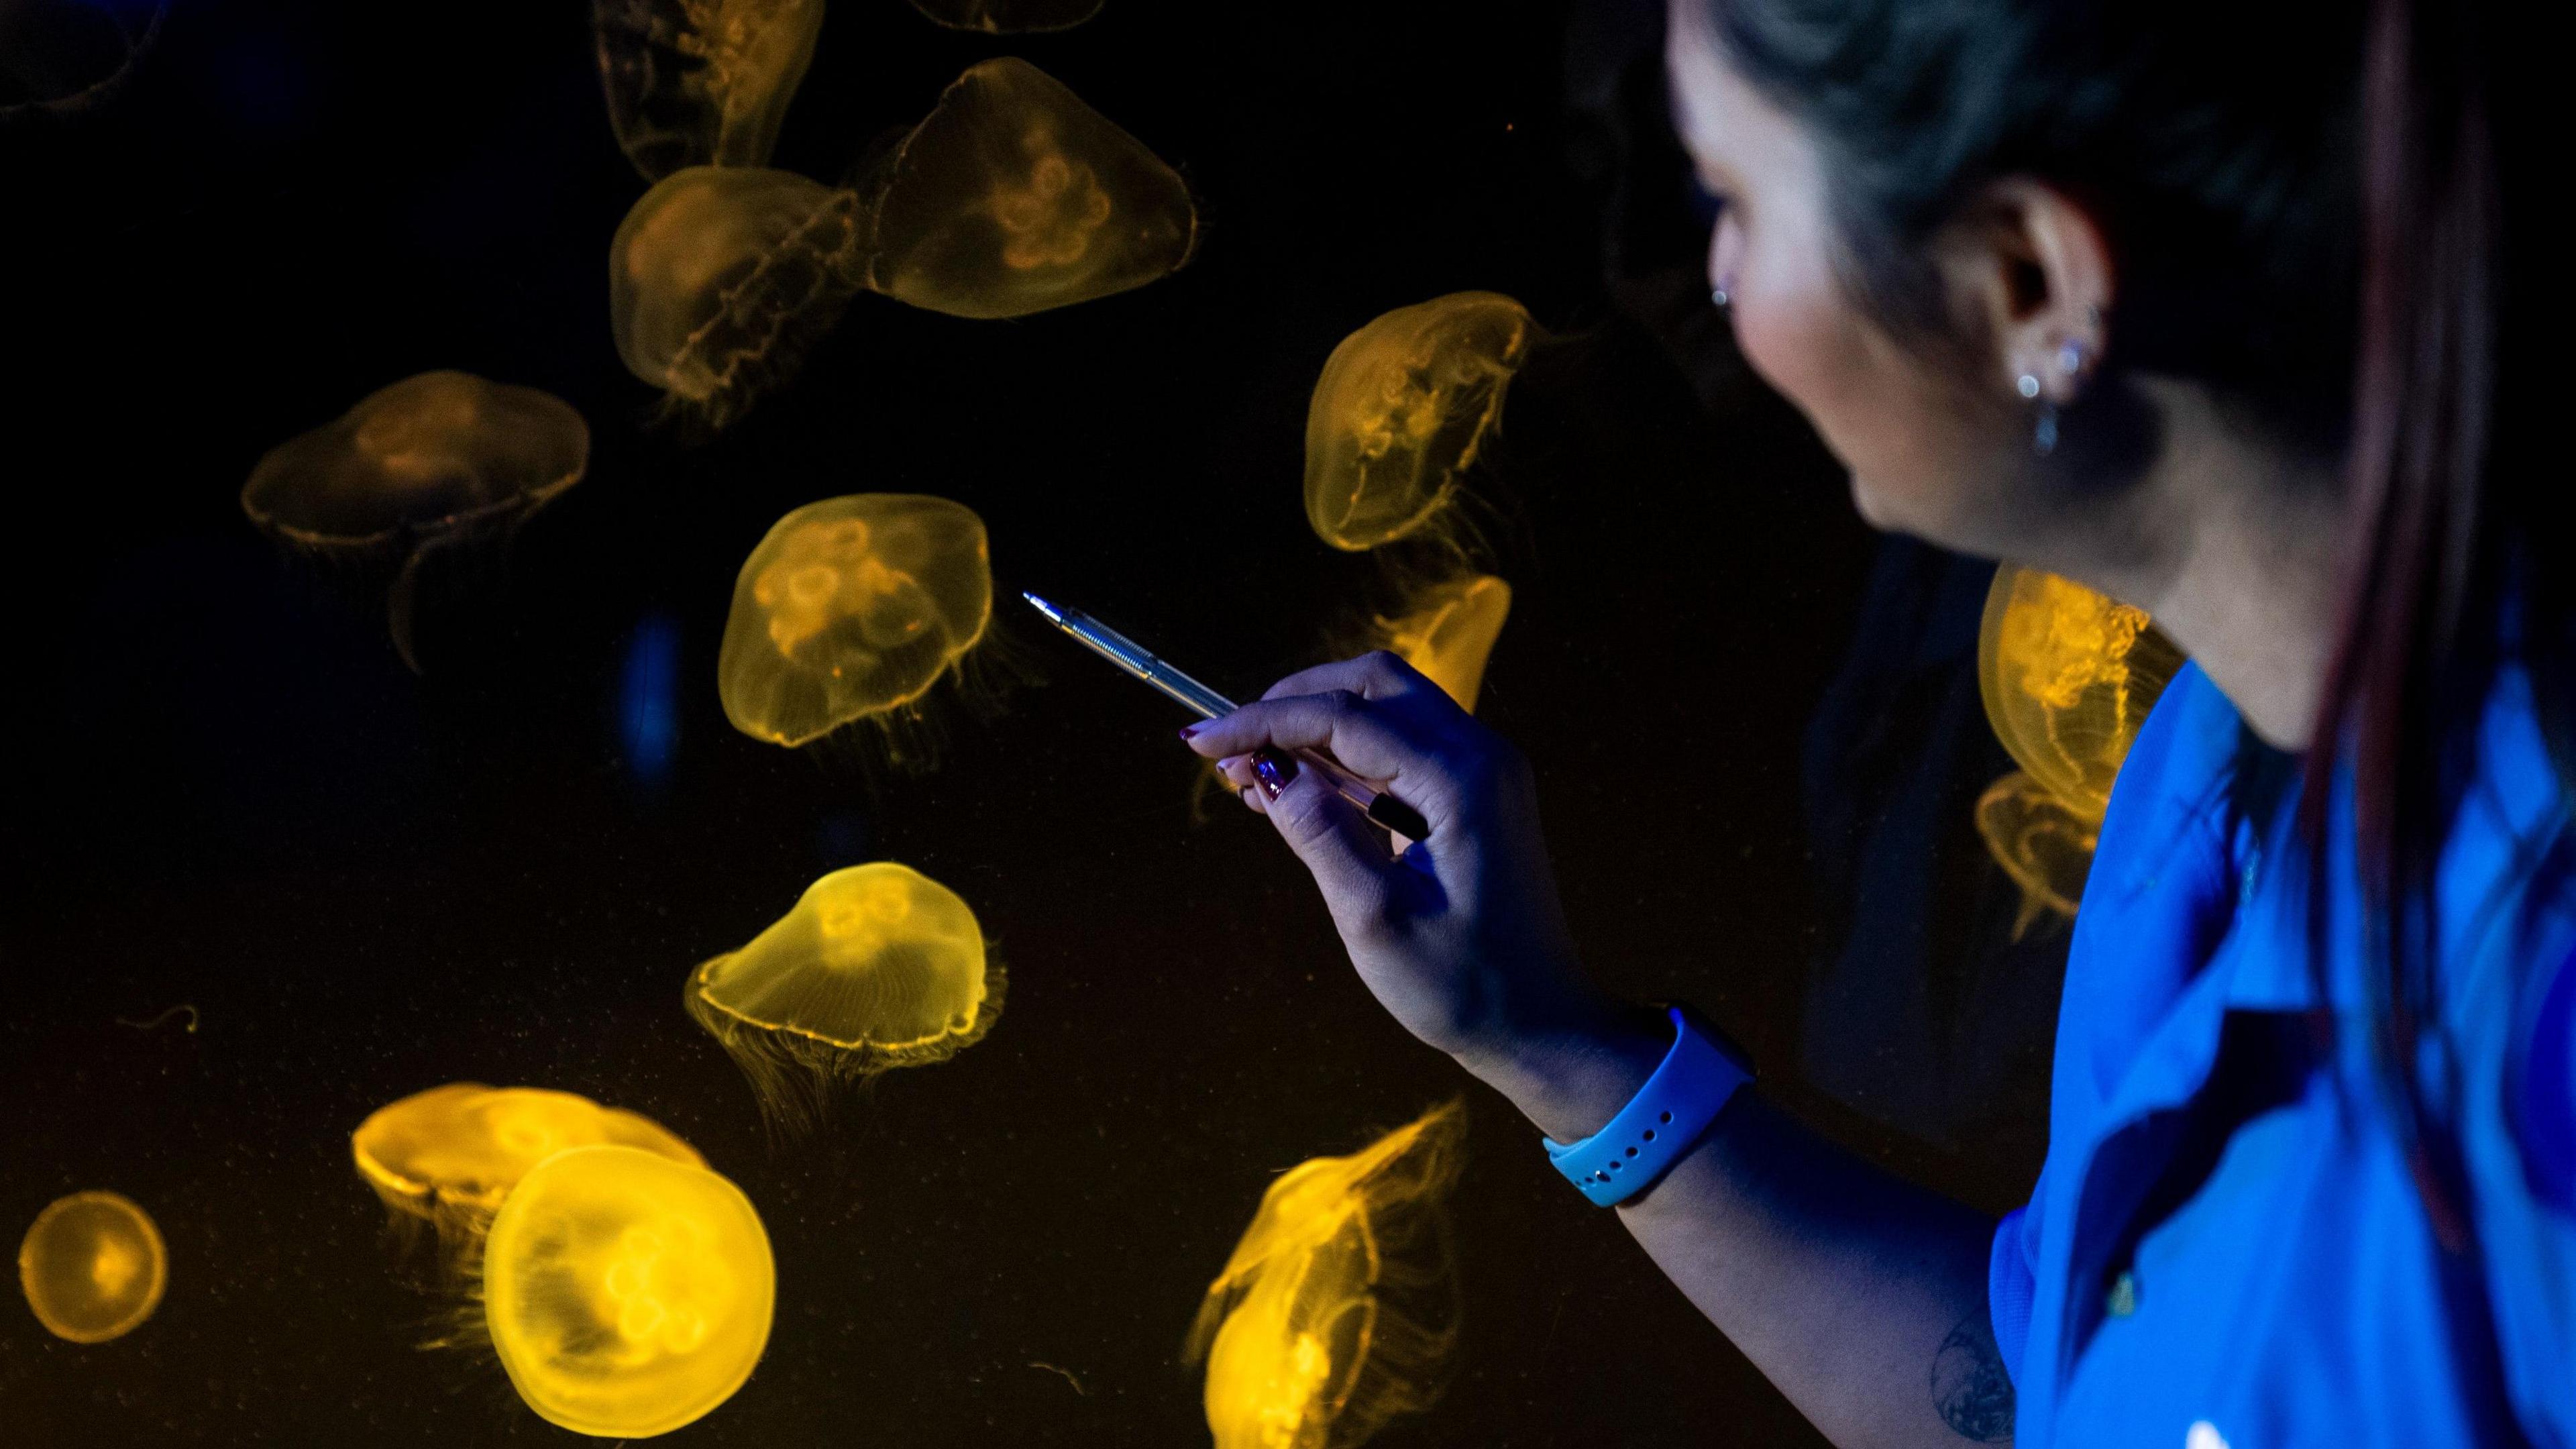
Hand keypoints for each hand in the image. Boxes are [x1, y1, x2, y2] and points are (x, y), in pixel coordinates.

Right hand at [1183, 652, 1662, 1134]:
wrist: (1543, 1024)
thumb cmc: (1465, 986)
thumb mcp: (1375, 919)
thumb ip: (1320, 835)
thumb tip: (1268, 772)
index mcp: (1460, 780)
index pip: (1343, 717)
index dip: (1263, 722)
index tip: (1199, 743)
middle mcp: (1480, 755)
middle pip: (1373, 683)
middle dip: (1293, 703)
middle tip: (1230, 750)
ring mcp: (1483, 771)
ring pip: (1387, 708)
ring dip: (1315, 726)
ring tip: (1251, 774)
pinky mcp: (1476, 793)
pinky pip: (1401, 748)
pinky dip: (1345, 756)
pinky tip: (1297, 789)